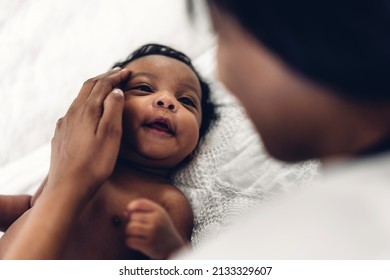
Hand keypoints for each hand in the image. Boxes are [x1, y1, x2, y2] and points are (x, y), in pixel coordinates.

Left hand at [46, 67, 129, 200]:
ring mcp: (65, 124)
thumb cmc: (95, 164)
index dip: (115, 76)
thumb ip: (113, 109)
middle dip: (104, 78)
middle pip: (88, 87)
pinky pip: (74, 112)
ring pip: (80, 99)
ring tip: (106, 89)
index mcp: (87, 110)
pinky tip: (88, 112)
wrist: (68, 188)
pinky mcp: (61, 135)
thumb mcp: (111, 135)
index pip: (102, 85)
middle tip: (117, 74)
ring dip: (94, 90)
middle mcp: (73, 113)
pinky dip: (85, 104)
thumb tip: (115, 91)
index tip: (127, 72)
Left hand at [124, 198, 185, 258]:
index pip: (140, 203)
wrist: (174, 247)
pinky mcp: (148, 245)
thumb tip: (125, 213)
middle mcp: (156, 220)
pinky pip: (130, 241)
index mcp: (159, 211)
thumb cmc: (162, 229)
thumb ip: (143, 210)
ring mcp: (153, 233)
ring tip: (136, 235)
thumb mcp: (158, 215)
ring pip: (130, 228)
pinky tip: (137, 242)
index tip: (130, 212)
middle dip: (132, 222)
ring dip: (129, 232)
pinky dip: (130, 242)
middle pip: (132, 217)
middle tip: (139, 228)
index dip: (132, 206)